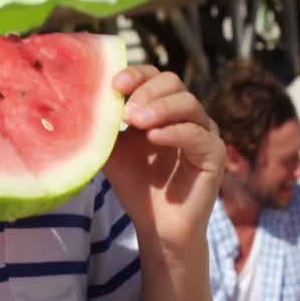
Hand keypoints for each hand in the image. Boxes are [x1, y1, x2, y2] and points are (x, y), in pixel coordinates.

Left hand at [103, 66, 224, 250]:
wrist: (156, 226)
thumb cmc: (137, 185)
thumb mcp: (113, 150)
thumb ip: (104, 126)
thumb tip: (84, 100)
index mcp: (163, 108)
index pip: (154, 77)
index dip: (137, 74)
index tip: (115, 85)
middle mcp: (186, 116)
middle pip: (173, 83)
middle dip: (146, 92)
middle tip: (126, 113)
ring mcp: (204, 133)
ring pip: (188, 104)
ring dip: (160, 108)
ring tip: (135, 122)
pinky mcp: (214, 155)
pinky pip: (198, 134)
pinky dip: (174, 132)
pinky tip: (153, 137)